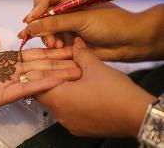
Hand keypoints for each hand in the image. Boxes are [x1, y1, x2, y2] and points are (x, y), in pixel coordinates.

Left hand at [0, 33, 80, 134]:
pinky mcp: (2, 97)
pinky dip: (42, 84)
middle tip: (82, 61)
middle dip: (60, 63)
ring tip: (78, 71)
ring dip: (58, 74)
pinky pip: (25, 89)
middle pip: (39, 67)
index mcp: (2, 65)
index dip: (48, 52)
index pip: (30, 57)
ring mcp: (7, 86)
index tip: (65, 48)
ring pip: (36, 78)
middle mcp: (8, 76)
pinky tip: (58, 79)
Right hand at [18, 0, 163, 60]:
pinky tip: (58, 49)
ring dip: (47, 38)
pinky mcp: (66, 38)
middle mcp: (64, 7)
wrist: (127, 41)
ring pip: (43, 30)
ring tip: (55, 46)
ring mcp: (64, 23)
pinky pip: (51, 41)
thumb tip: (30, 26)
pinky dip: (52, 46)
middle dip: (41, 27)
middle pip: (40, 15)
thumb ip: (55, 23)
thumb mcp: (81, 20)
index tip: (31, 21)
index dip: (36, 8)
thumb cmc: (110, 23)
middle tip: (47, 39)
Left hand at [36, 37, 155, 136]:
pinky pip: (69, 115)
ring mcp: (70, 124)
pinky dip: (71, 104)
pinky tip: (81, 95)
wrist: (137, 114)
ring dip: (62, 94)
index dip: (37, 77)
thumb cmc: (114, 92)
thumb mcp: (95, 67)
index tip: (39, 69)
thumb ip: (81, 54)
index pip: (36, 87)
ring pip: (58, 106)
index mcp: (59, 98)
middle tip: (56, 72)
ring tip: (71, 82)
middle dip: (50, 83)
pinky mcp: (81, 129)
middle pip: (47, 96)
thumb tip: (76, 44)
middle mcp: (60, 114)